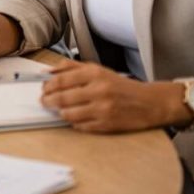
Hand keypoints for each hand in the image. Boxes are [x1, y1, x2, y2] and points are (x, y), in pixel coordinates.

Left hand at [40, 60, 186, 132]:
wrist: (150, 102)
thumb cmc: (121, 86)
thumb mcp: (97, 70)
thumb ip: (70, 67)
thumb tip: (46, 71)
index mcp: (95, 74)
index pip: (60, 80)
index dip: (47, 86)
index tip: (43, 89)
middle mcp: (99, 90)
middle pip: (62, 98)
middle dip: (48, 101)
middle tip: (45, 101)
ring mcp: (103, 109)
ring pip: (68, 114)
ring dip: (60, 113)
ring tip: (61, 110)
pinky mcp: (107, 124)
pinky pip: (81, 126)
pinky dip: (74, 122)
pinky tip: (76, 118)